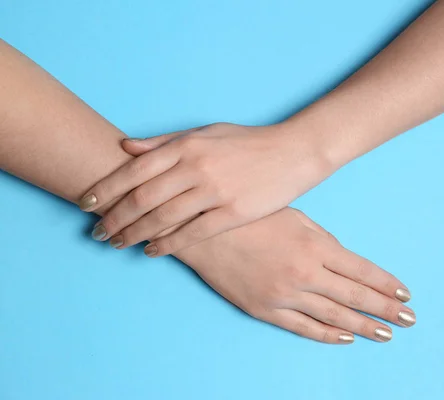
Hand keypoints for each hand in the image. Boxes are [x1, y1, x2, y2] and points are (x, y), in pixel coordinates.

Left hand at [79, 123, 330, 255]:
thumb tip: (126, 147)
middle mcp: (197, 168)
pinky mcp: (234, 213)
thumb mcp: (205, 132)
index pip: (134, 170)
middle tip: (97, 232)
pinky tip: (153, 252)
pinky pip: (193, 233)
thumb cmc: (248, 142)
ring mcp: (216, 192)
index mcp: (187, 146)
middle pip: (143, 198)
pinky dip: (168, 244)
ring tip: (118, 244)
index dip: (106, 190)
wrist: (293, 153)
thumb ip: (165, 141)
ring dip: (135, 234)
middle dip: (115, 218)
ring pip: (164, 218)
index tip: (86, 204)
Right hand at [175, 208, 414, 343]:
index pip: (362, 270)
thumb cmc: (250, 216)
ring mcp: (285, 295)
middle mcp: (305, 274)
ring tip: (386, 335)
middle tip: (409, 320)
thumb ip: (322, 239)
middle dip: (386, 310)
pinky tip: (345, 338)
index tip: (405, 295)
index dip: (386, 285)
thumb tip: (345, 258)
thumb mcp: (293, 217)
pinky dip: (327, 335)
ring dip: (363, 327)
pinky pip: (303, 327)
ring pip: (334, 316)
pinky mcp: (265, 310)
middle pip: (355, 296)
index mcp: (315, 246)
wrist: (202, 232)